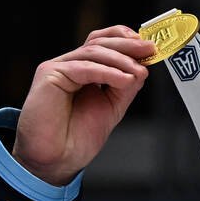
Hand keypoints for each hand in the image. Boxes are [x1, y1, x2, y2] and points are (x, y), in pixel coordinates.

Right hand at [12, 25, 154, 184]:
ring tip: (139, 72)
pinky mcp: (50, 75)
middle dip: (127, 45)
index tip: (148, 46)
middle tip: (149, 49)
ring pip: (93, 52)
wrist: (57, 161)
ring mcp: (58, 68)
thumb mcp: (111, 107)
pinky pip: (84, 67)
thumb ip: (124, 86)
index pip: (103, 42)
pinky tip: (124, 80)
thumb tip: (141, 67)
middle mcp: (69, 65)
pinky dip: (108, 72)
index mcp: (83, 70)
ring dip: (122, 60)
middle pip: (99, 42)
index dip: (124, 39)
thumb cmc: (76, 139)